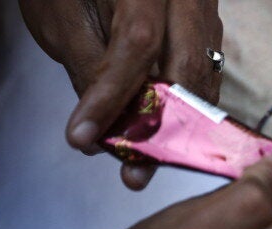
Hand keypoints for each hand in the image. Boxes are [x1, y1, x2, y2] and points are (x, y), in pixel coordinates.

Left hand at [19, 0, 222, 151]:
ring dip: (175, 124)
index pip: (137, 41)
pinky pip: (204, 73)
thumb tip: (101, 132)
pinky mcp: (207, 27)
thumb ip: (87, 67)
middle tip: (134, 170)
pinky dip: (184, 107)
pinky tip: (162, 131)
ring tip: (144, 161)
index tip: (83, 136)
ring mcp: (204, 9)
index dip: (112, 94)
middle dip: (158, 125)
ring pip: (201, 75)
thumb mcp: (65, 16)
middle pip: (185, 65)